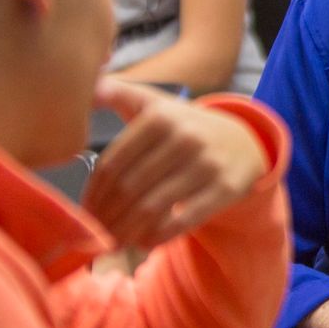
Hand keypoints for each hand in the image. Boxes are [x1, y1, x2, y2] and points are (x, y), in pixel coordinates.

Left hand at [81, 79, 266, 248]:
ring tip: (113, 242)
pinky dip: (156, 237)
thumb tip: (87, 85)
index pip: (112, 165)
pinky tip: (143, 242)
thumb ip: (117, 92)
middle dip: (107, 218)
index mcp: (159, 117)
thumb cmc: (184, 126)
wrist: (244, 141)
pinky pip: (183, 221)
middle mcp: (185, 137)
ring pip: (152, 208)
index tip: (84, 214)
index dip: (93, 195)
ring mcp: (208, 164)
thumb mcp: (153, 103)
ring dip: (126, 231)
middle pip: (130, 188)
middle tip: (95, 234)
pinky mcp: (227, 188)